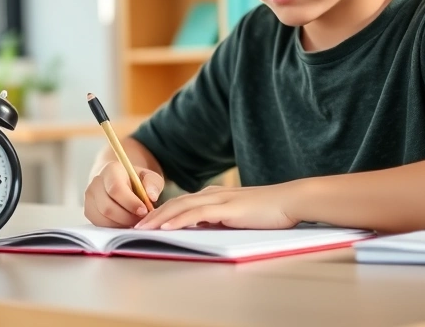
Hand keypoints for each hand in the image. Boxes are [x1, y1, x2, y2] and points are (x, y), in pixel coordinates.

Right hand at [84, 162, 163, 227]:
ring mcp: (89, 197)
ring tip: (135, 220)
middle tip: (141, 219)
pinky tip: (125, 223)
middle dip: (127, 217)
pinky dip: (115, 227)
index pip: (116, 189)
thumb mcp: (149, 177)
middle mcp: (96, 182)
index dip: (131, 203)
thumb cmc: (136, 181)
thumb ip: (153, 183)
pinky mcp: (89, 211)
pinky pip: (100, 224)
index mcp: (111, 170)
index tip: (144, 211)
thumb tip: (151, 196)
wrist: (120, 182)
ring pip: (103, 218)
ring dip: (122, 223)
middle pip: (108, 207)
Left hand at [134, 184, 299, 229]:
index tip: (146, 224)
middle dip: (153, 215)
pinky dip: (179, 220)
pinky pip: (197, 214)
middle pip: (175, 203)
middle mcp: (213, 195)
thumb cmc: (268, 212)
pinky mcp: (227, 208)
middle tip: (135, 227)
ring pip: (181, 207)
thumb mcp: (237, 217)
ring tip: (143, 228)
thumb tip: (201, 229)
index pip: (181, 204)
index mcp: (215, 196)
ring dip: (160, 218)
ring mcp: (219, 200)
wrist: (290, 201)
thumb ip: (219, 220)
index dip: (161, 213)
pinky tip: (167, 227)